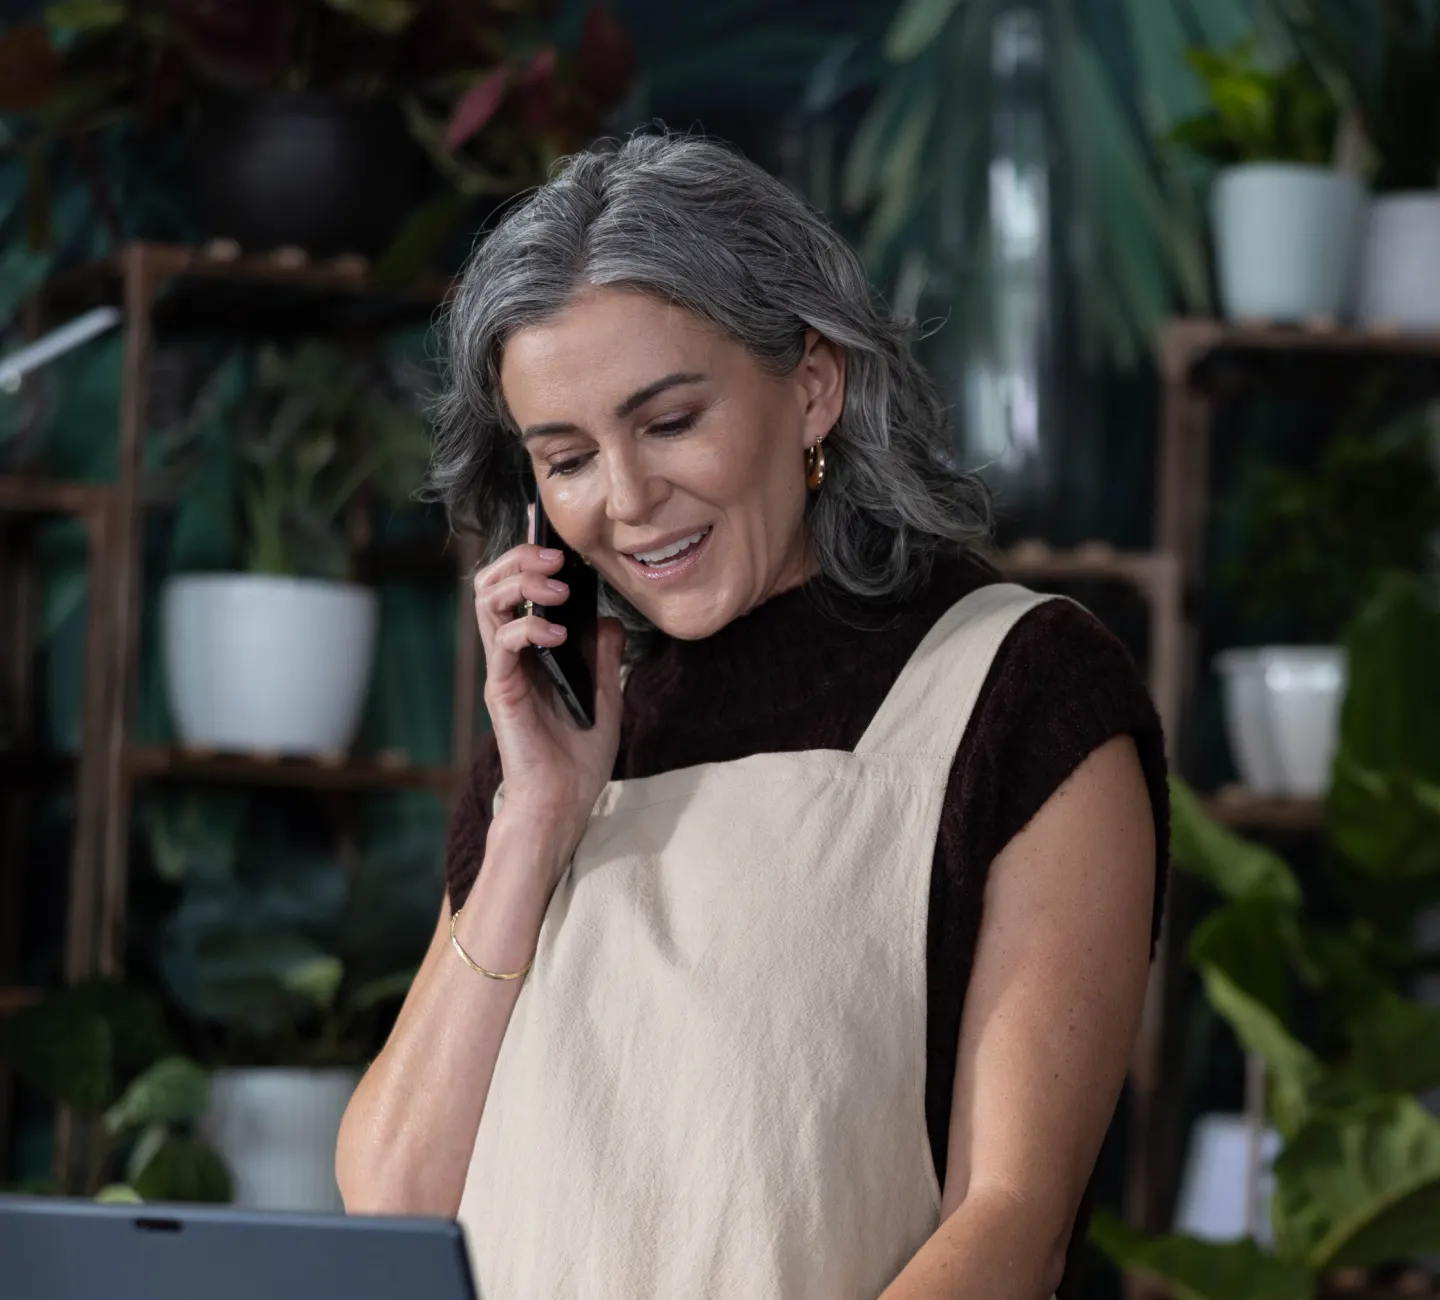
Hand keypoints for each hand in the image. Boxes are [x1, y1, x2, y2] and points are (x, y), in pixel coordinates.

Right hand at [472, 541, 625, 877]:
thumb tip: (610, 618)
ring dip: (523, 585)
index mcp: (532, 652)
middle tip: (555, 559)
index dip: (528, 560)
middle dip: (520, 560)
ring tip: (558, 590)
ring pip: (489, 604)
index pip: (517, 591)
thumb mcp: (606, 696)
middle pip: (492, 586)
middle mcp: (511, 656)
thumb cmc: (579, 757)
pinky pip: (502, 645)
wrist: (565, 802)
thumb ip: (605, 656)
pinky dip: (528, 629)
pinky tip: (558, 635)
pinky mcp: (502, 690)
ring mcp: (504, 671)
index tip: (559, 544)